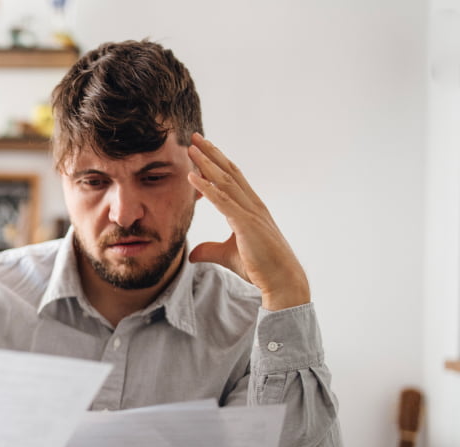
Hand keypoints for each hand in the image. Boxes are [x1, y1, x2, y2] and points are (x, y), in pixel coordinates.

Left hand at [186, 133, 310, 310]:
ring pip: (226, 182)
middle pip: (228, 173)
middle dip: (211, 154)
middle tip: (194, 137)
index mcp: (250, 209)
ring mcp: (251, 213)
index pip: (231, 179)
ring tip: (191, 149)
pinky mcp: (247, 225)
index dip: (215, 163)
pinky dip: (207, 188)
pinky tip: (192, 177)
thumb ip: (210, 250)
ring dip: (207, 164)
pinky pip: (223, 202)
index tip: (200, 149)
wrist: (282, 282)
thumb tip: (192, 253)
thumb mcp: (227, 255)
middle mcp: (252, 205)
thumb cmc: (260, 268)